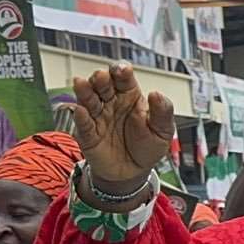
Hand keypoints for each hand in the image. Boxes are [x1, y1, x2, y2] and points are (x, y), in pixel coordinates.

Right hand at [71, 64, 174, 189]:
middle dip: (100, 78)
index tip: (123, 70)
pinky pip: (83, 124)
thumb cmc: (148, 146)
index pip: (123, 78)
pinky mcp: (88, 134)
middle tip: (102, 77)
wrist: (134, 172)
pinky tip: (80, 111)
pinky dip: (80, 117)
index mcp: (130, 96)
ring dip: (84, 91)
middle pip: (102, 85)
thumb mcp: (162, 130)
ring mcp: (98, 117)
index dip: (121, 71)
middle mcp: (111, 102)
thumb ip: (162, 112)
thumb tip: (156, 94)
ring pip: (88, 100)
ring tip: (82, 84)